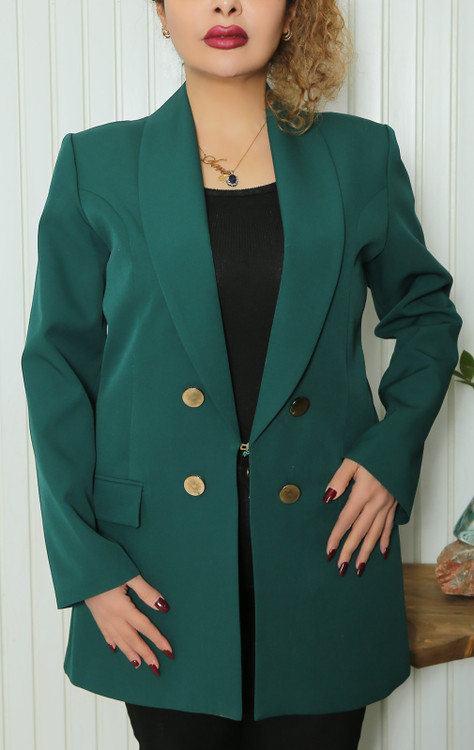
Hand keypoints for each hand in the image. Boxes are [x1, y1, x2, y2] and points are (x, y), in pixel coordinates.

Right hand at [84, 574, 173, 674]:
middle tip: (156, 667)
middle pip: (132, 639)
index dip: (157, 639)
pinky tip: (115, 649)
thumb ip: (146, 592)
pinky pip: (105, 634)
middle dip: (145, 653)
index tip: (168, 651)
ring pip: (119, 640)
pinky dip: (112, 643)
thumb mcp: (130, 575)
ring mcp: (102, 618)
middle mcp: (112, 617)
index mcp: (122, 608)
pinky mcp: (96, 615)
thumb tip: (163, 607)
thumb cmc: (106, 566)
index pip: (144, 627)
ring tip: (139, 664)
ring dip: (130, 653)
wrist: (80, 566)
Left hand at [323, 458, 397, 575]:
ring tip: (359, 567)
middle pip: (360, 532)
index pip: (346, 520)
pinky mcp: (396, 502)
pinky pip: (389, 525)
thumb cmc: (375, 449)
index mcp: (363, 493)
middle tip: (341, 568)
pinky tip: (382, 552)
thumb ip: (339, 480)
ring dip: (367, 551)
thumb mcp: (352, 460)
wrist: (402, 443)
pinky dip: (385, 540)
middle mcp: (377, 502)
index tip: (329, 551)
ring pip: (376, 533)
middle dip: (350, 551)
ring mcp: (388, 504)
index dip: (336, 537)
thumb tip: (327, 498)